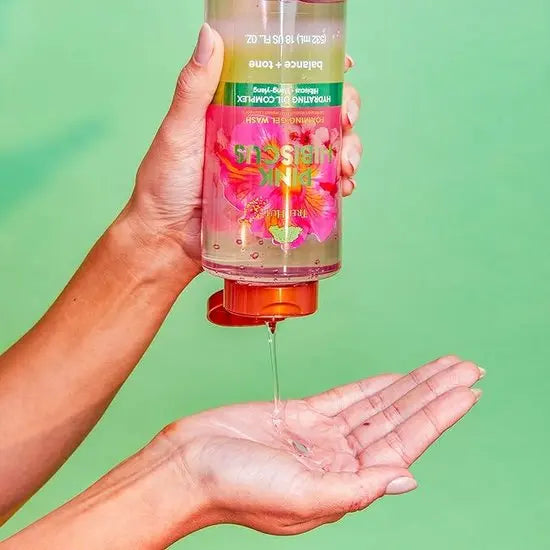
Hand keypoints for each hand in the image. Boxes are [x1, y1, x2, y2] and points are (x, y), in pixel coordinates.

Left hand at [124, 24, 362, 277]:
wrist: (166, 237)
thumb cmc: (164, 182)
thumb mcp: (179, 130)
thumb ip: (194, 87)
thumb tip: (211, 33)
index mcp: (245, 111)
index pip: (288, 82)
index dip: (321, 71)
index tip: (344, 64)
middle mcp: (266, 137)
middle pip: (317, 114)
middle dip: (345, 112)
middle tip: (346, 120)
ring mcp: (276, 170)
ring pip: (325, 151)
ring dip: (348, 151)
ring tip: (347, 165)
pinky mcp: (279, 201)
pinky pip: (316, 189)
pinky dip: (336, 187)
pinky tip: (343, 188)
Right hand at [159, 355, 483, 535]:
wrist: (187, 466)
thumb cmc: (234, 489)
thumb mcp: (300, 498)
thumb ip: (354, 489)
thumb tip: (406, 479)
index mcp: (343, 483)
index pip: (404, 444)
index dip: (437, 416)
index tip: (466, 392)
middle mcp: (339, 459)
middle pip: (398, 419)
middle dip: (433, 393)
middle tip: (467, 369)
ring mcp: (321, 435)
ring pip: (377, 404)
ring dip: (409, 385)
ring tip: (442, 367)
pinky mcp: (300, 414)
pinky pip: (346, 397)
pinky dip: (371, 386)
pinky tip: (394, 378)